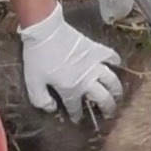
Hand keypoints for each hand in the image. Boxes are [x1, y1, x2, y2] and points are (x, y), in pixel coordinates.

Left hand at [18, 1, 123, 121]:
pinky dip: (116, 62)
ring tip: (117, 95)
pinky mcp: (97, 49)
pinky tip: (117, 65)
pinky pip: (112, 56)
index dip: (76, 115)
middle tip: (108, 114)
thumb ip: (41, 100)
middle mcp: (87, 79)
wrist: (46, 31)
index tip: (76, 119)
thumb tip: (52, 108)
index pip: (76, 107)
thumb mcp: (33, 83)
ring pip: (112, 81)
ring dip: (116, 90)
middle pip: (103, 98)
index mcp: (71, 89)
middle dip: (107, 108)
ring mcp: (94, 64)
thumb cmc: (38, 57)